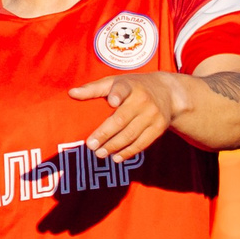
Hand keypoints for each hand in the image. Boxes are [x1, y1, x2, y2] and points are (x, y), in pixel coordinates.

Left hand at [68, 71, 190, 159]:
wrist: (167, 92)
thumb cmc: (133, 86)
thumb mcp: (116, 81)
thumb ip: (94, 88)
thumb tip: (71, 94)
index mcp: (130, 86)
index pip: (123, 89)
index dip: (117, 95)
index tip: (112, 102)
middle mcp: (143, 100)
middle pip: (122, 120)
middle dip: (105, 134)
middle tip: (91, 146)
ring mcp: (153, 115)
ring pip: (131, 135)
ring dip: (114, 146)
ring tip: (100, 153)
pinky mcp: (159, 128)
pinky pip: (142, 143)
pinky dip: (128, 152)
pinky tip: (116, 157)